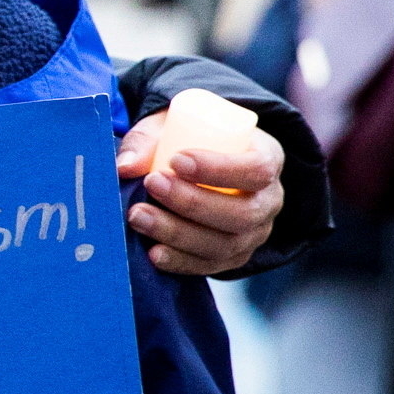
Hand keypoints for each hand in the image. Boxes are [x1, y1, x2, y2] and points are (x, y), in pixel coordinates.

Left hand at [116, 117, 284, 275]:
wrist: (195, 169)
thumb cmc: (188, 141)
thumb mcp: (172, 127)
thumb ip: (147, 140)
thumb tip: (125, 167)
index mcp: (268, 159)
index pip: (257, 169)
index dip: (220, 169)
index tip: (176, 161)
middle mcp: (268, 201)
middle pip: (243, 213)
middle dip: (193, 202)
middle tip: (152, 184)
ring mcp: (254, 233)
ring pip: (226, 244)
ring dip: (179, 233)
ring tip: (139, 216)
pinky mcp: (234, 257)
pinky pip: (212, 266)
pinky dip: (181, 261)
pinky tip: (154, 252)